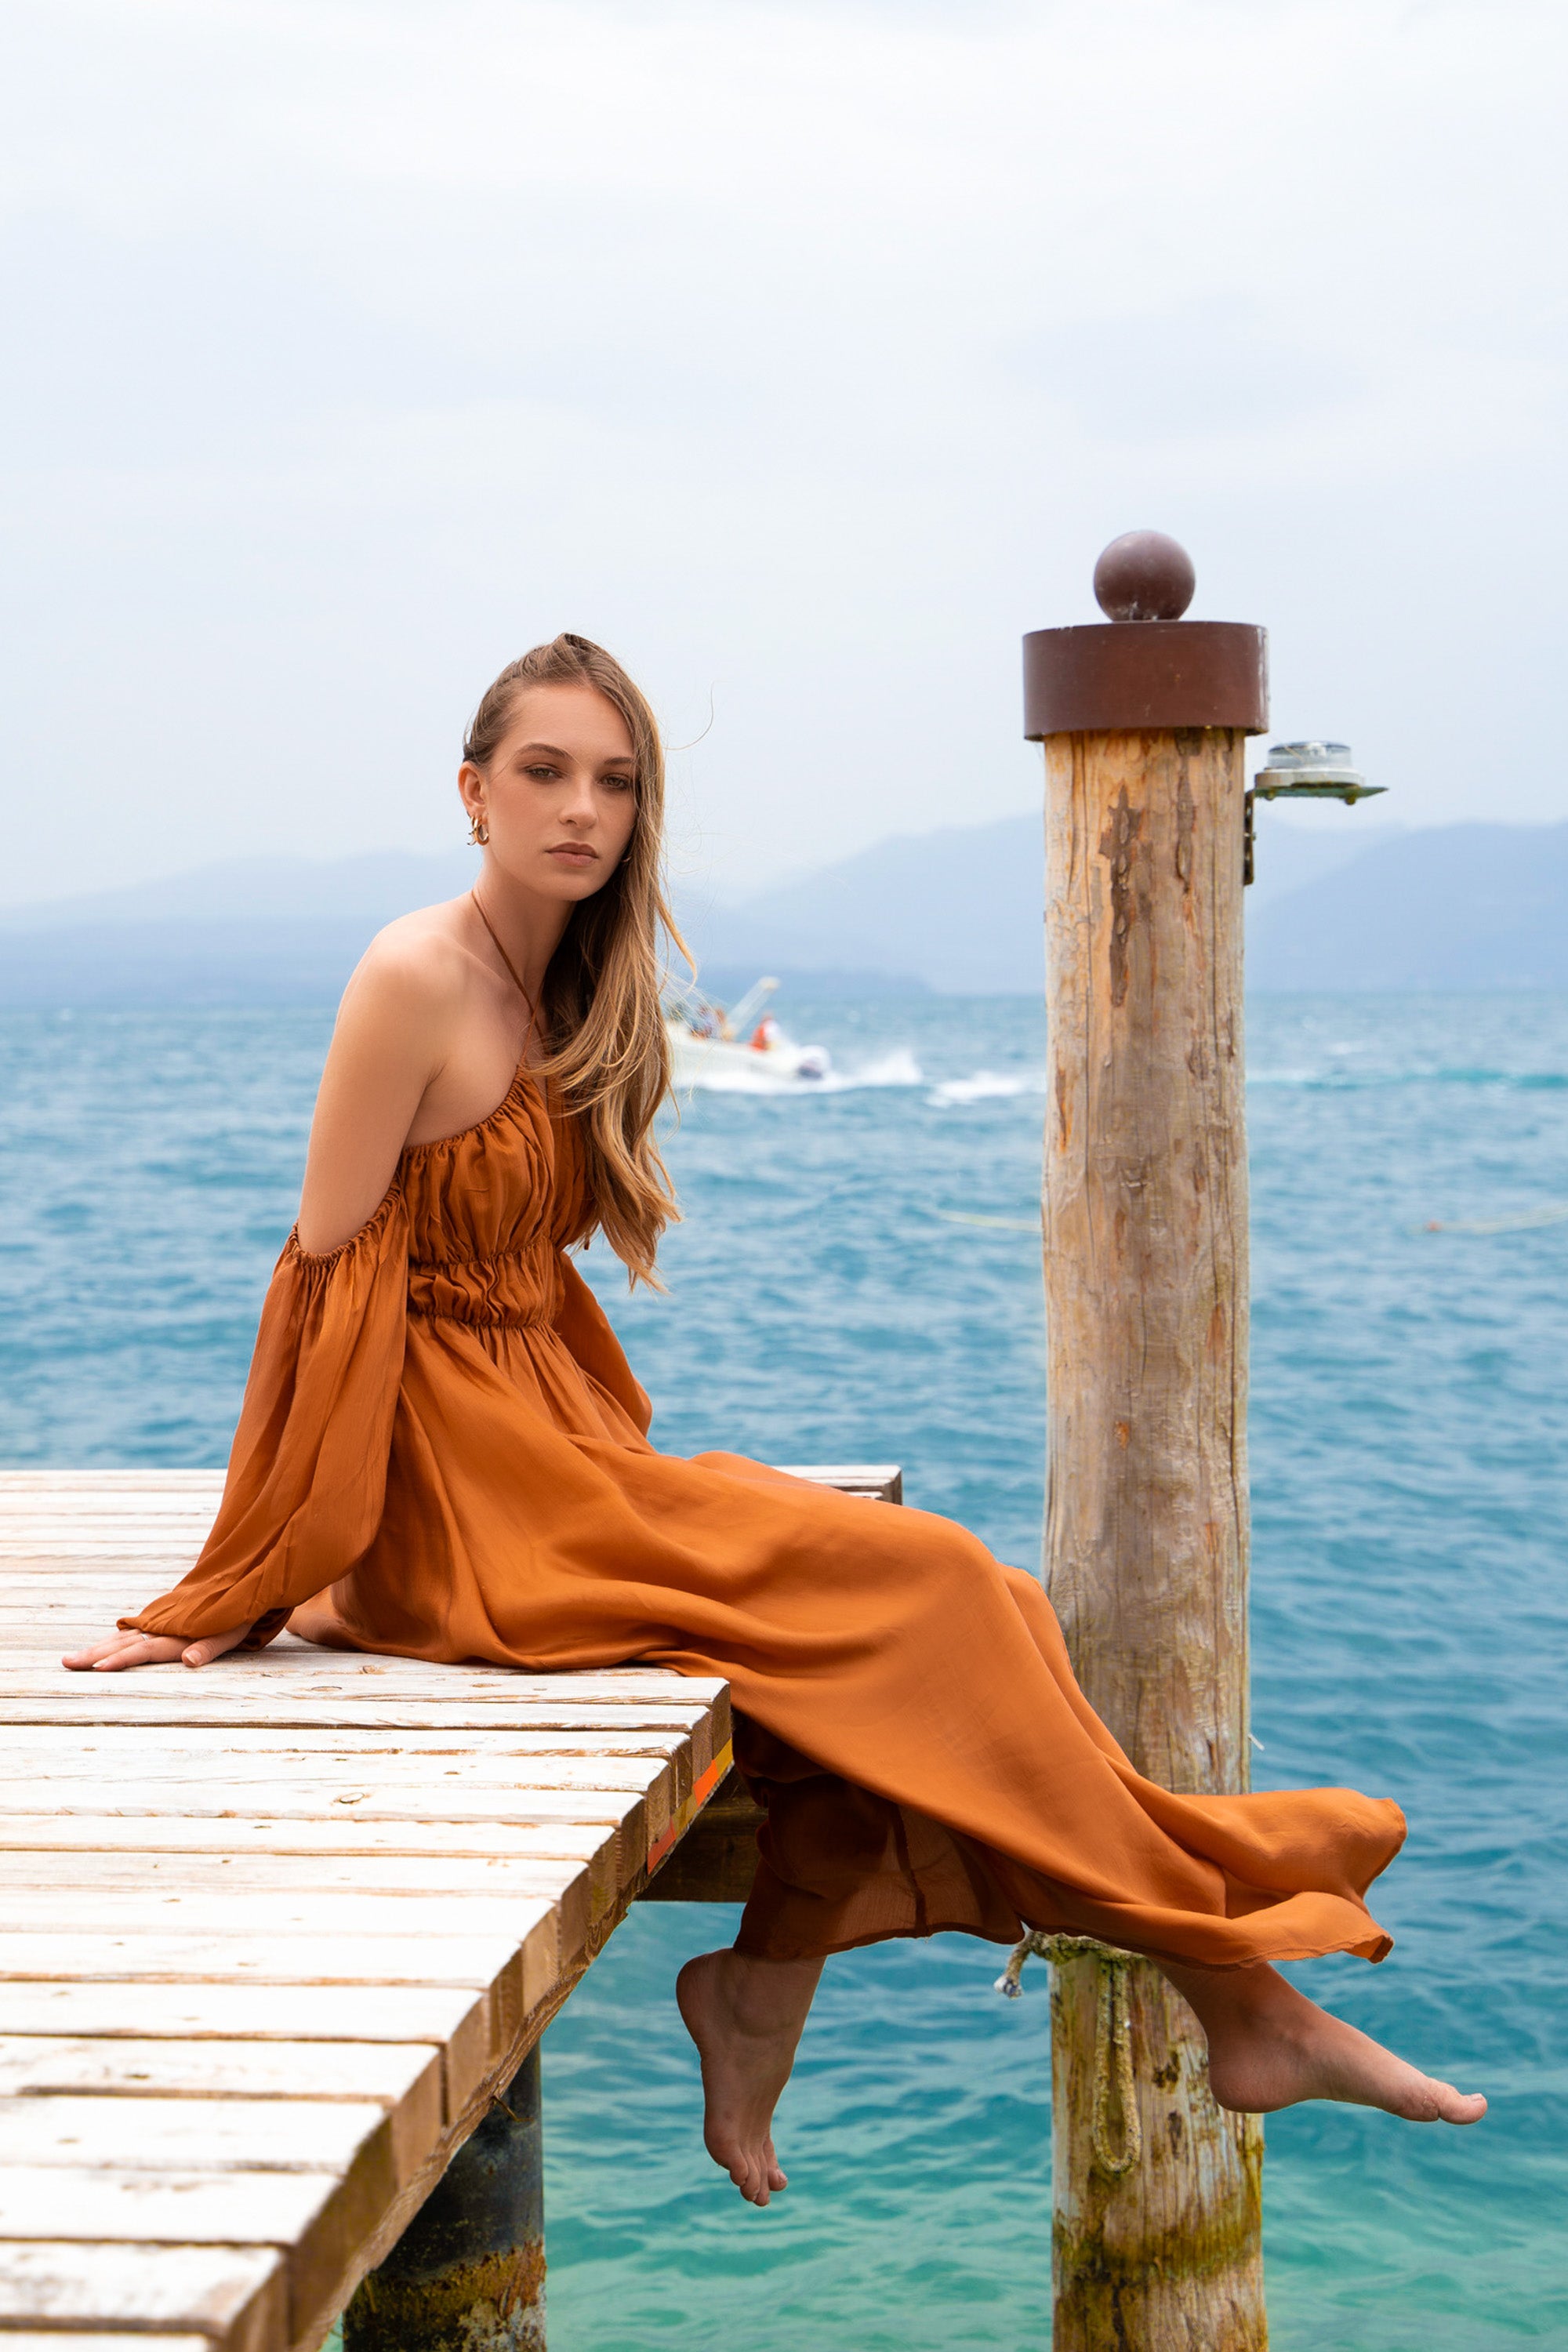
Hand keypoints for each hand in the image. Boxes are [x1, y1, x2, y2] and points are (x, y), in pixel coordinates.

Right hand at [62, 1623, 253, 1672]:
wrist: (240, 1578)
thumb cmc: (239, 1613)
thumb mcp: (232, 1632)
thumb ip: (209, 1647)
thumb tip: (188, 1661)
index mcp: (180, 1632)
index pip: (146, 1649)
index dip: (123, 1660)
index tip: (99, 1669)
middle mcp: (164, 1626)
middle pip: (124, 1642)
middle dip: (95, 1655)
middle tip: (67, 1663)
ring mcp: (159, 1621)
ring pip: (122, 1636)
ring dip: (98, 1648)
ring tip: (71, 1660)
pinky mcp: (159, 1618)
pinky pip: (130, 1631)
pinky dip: (111, 1640)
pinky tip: (99, 1648)